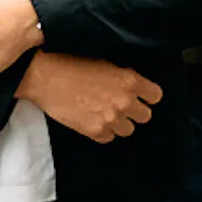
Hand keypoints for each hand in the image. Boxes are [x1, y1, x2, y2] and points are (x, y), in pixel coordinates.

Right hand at [17, 51, 160, 142]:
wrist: (45, 76)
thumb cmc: (71, 64)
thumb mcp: (105, 63)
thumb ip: (123, 77)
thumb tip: (133, 87)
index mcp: (129, 80)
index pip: (155, 96)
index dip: (147, 96)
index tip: (140, 97)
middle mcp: (124, 101)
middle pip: (145, 116)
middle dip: (134, 111)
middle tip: (120, 106)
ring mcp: (110, 118)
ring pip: (128, 130)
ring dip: (119, 123)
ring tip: (105, 113)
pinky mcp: (95, 131)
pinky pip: (108, 138)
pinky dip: (102, 131)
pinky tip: (92, 119)